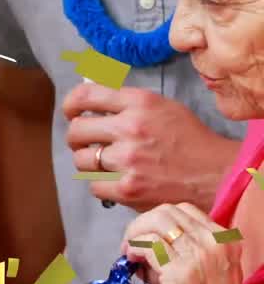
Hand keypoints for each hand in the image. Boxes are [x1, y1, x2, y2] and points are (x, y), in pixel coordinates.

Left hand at [64, 85, 238, 211]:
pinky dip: (101, 184)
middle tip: (86, 143)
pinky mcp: (127, 188)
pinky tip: (117, 180)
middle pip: (76, 131)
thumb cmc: (188, 140)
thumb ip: (126, 104)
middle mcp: (131, 127)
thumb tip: (89, 103)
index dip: (70, 105)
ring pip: (81, 159)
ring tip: (107, 163)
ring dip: (89, 162)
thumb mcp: (162, 107)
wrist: (214, 174)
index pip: (85, 96)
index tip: (71, 113)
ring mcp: (127, 160)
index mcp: (140, 103)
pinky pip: (93, 185)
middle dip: (77, 138)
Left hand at [121, 203, 260, 283]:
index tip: (145, 237)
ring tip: (129, 254)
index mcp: (225, 239)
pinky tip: (131, 262)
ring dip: (134, 236)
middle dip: (141, 224)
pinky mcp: (180, 272)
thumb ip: (187, 253)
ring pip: (156, 224)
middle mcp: (215, 242)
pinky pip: (148, 246)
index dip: (157, 221)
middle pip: (167, 212)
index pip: (184, 211)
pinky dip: (134, 249)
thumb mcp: (209, 271)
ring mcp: (199, 255)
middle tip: (130, 244)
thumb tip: (149, 246)